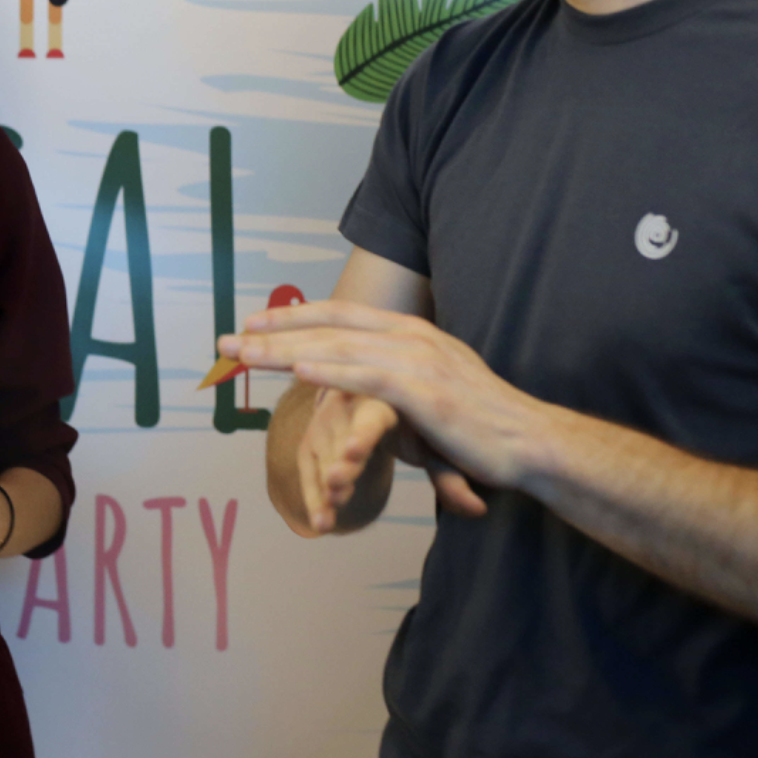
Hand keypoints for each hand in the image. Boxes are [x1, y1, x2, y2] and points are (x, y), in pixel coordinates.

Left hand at [224, 299, 548, 493]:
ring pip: (339, 347)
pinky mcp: (426, 390)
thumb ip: (389, 381)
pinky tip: (298, 370)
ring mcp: (419, 360)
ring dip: (286, 350)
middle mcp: (411, 337)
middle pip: (329, 326)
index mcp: (410, 332)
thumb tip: (352, 385)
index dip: (293, 316)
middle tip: (229, 338)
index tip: (253, 323)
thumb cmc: (478, 425)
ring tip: (245, 353)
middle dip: (274, 331)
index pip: (340, 315)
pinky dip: (331, 369)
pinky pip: (369, 376)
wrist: (529, 442)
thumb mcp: (427, 391)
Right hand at [294, 388, 484, 533]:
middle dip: (336, 462)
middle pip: (338, 435)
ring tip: (329, 519)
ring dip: (322, 485)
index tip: (353, 453)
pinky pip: (307, 471)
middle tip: (337, 485)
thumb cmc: (416, 425)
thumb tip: (478, 510)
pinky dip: (313, 498)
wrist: (378, 402)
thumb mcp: (436, 446)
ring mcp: (325, 421)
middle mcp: (348, 402)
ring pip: (320, 454)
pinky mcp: (311, 442)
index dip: (362, 434)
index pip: (371, 416)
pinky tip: (322, 525)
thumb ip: (451, 476)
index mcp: (384, 396)